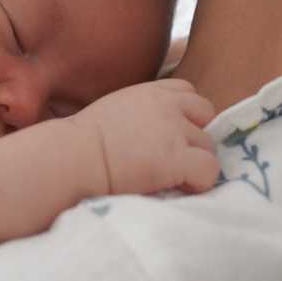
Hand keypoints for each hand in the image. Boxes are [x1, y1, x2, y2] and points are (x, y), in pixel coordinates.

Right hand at [70, 78, 219, 195]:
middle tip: (176, 157)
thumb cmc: (80, 143)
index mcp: (149, 92)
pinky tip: (180, 188)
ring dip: (195, 161)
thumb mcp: (114, 111)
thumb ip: (140, 114)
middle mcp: (167, 105)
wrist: (72, 158)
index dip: (185, 115)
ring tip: (173, 177)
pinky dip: (200, 182)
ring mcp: (174, 130)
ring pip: (208, 146)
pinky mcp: (178, 158)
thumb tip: (152, 134)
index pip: (187, 92)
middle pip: (205, 114)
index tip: (170, 135)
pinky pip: (209, 169)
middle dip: (195, 135)